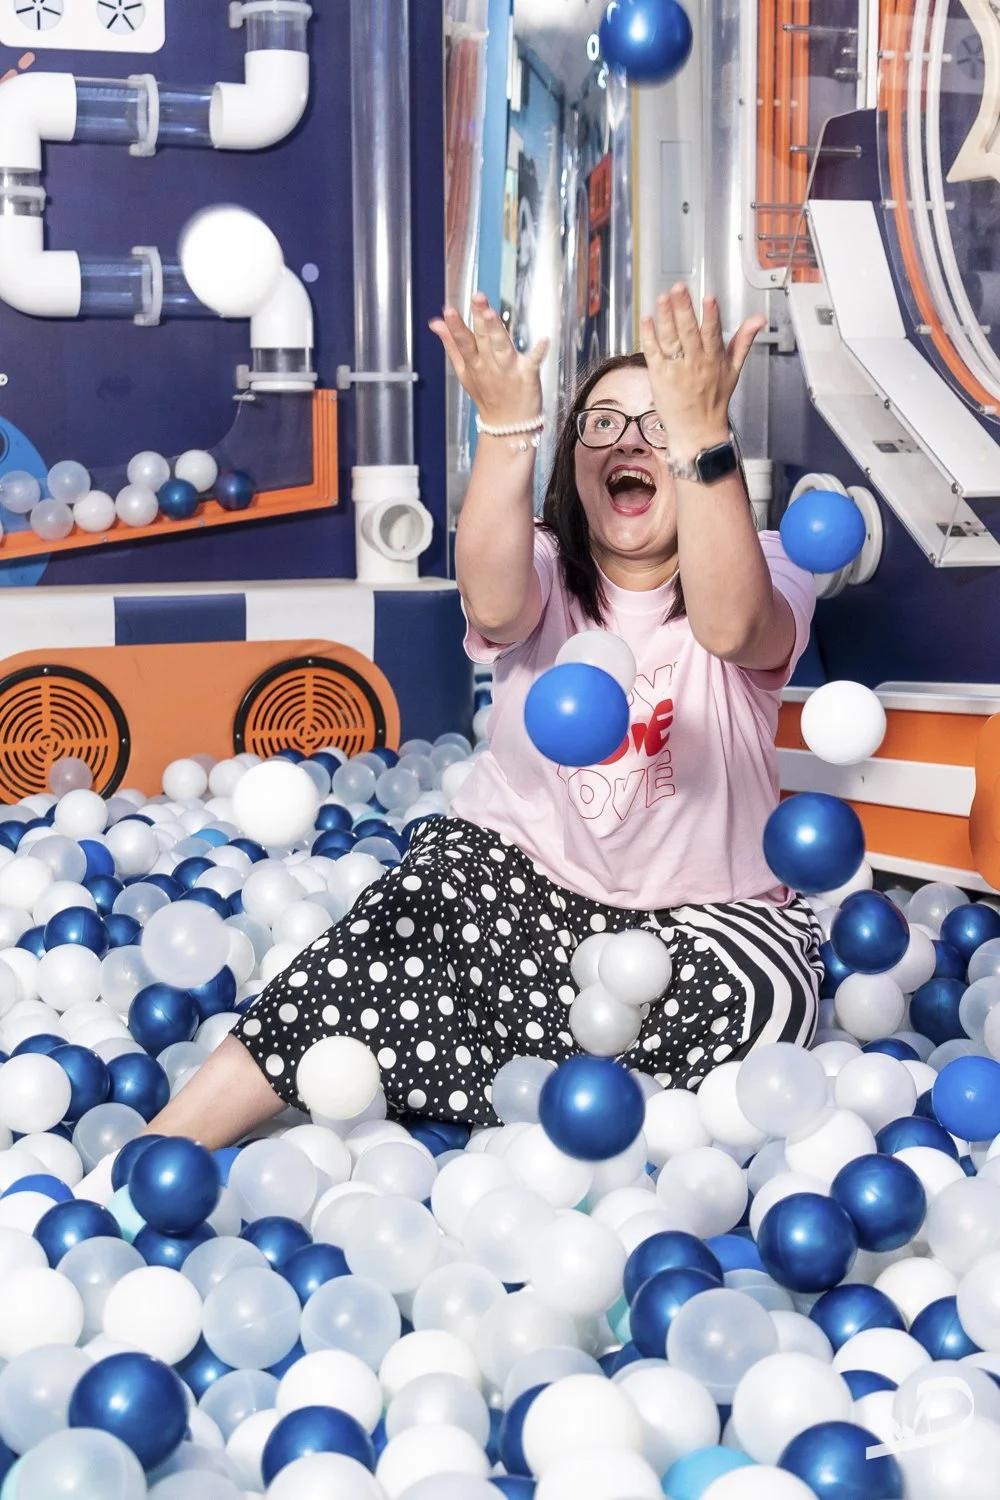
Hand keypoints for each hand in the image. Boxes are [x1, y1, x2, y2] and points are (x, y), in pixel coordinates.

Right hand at [429, 292, 548, 428]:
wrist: (508, 426)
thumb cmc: (487, 396)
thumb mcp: (464, 372)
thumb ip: (451, 345)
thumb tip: (435, 322)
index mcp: (474, 363)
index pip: (463, 342)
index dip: (456, 326)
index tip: (448, 310)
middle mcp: (490, 366)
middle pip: (483, 339)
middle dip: (480, 318)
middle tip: (477, 297)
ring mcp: (509, 370)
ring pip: (501, 347)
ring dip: (497, 330)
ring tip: (491, 313)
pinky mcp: (528, 375)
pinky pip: (533, 362)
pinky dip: (539, 351)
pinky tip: (544, 340)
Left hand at [640, 285, 765, 459]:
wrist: (698, 431)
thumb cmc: (714, 400)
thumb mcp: (734, 369)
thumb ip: (743, 341)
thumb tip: (758, 320)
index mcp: (713, 359)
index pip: (712, 333)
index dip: (710, 315)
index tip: (709, 298)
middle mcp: (695, 363)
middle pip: (689, 332)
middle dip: (684, 309)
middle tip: (679, 289)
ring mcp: (676, 369)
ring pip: (670, 339)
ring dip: (665, 317)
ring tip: (662, 298)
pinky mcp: (660, 376)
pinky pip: (653, 353)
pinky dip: (649, 336)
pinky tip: (646, 320)